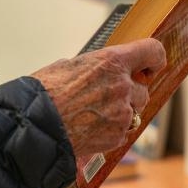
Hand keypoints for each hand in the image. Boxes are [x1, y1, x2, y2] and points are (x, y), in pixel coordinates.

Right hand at [32, 38, 165, 156]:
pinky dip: (112, 131)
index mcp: (112, 62)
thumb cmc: (44, 93)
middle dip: (130, 93)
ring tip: (95, 114)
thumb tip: (99, 70)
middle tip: (108, 97)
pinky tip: (91, 128)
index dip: (154, 59)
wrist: (33, 127)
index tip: (151, 66)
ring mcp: (122, 114)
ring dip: (122, 113)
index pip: (152, 51)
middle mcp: (122, 86)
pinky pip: (123, 132)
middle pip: (143, 89)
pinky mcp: (117, 136)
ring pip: (134, 112)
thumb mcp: (68, 66)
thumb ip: (93, 67)